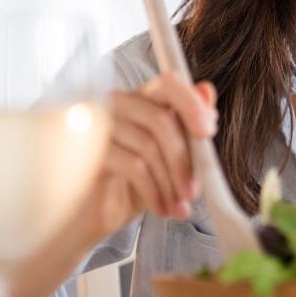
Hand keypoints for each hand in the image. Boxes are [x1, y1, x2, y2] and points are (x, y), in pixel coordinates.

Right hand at [77, 72, 217, 242]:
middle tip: (195, 192)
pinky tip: (161, 208)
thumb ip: (189, 126)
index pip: (168, 83)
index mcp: (141, 98)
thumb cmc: (132, 183)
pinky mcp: (87, 150)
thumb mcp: (170, 157)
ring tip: (179, 207)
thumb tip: (207, 91)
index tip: (208, 133)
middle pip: (160, 118)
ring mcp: (98, 124)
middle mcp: (117, 103)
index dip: (191, 104)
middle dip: (184, 160)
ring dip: (170, 183)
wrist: (93, 214)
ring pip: (148, 145)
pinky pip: (131, 166)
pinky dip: (153, 191)